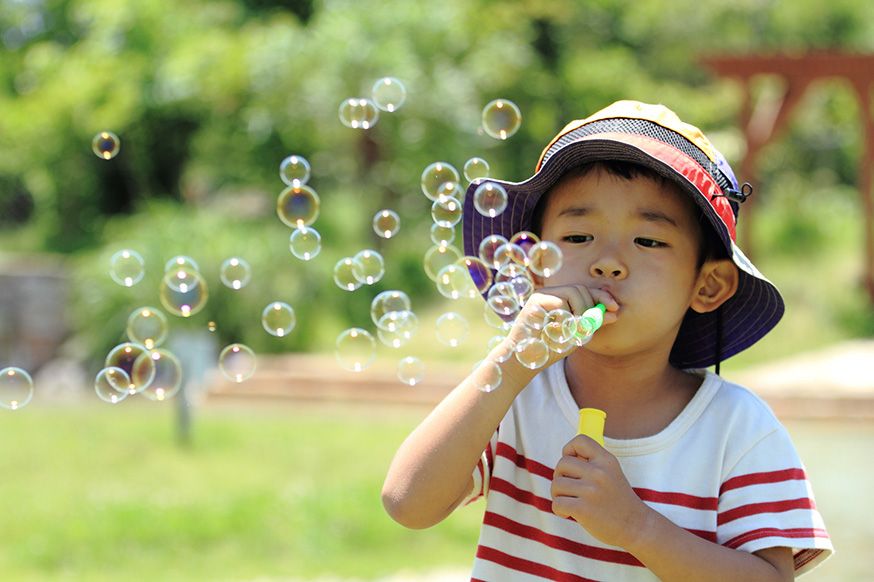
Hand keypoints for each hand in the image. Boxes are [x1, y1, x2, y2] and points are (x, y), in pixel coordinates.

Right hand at [494, 284, 618, 367]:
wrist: (522, 361)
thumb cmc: (547, 349)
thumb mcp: (575, 336)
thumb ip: (592, 324)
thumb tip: (614, 314)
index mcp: (560, 299)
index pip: (585, 290)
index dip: (601, 296)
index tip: (615, 307)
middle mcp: (550, 293)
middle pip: (581, 289)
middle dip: (591, 307)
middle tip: (590, 326)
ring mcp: (541, 296)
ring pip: (573, 293)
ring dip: (580, 313)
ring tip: (571, 331)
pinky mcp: (534, 303)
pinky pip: (560, 304)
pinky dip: (565, 319)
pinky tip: (557, 331)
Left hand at [551, 434, 650, 548]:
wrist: (636, 526)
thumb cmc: (618, 500)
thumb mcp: (611, 473)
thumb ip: (591, 462)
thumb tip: (565, 456)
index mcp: (606, 460)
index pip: (580, 440)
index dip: (569, 450)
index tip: (573, 466)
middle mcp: (599, 473)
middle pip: (562, 464)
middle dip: (560, 477)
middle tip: (570, 489)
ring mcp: (591, 491)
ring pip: (556, 485)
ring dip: (558, 495)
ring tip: (570, 502)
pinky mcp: (583, 509)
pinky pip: (557, 503)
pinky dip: (559, 510)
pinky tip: (568, 514)